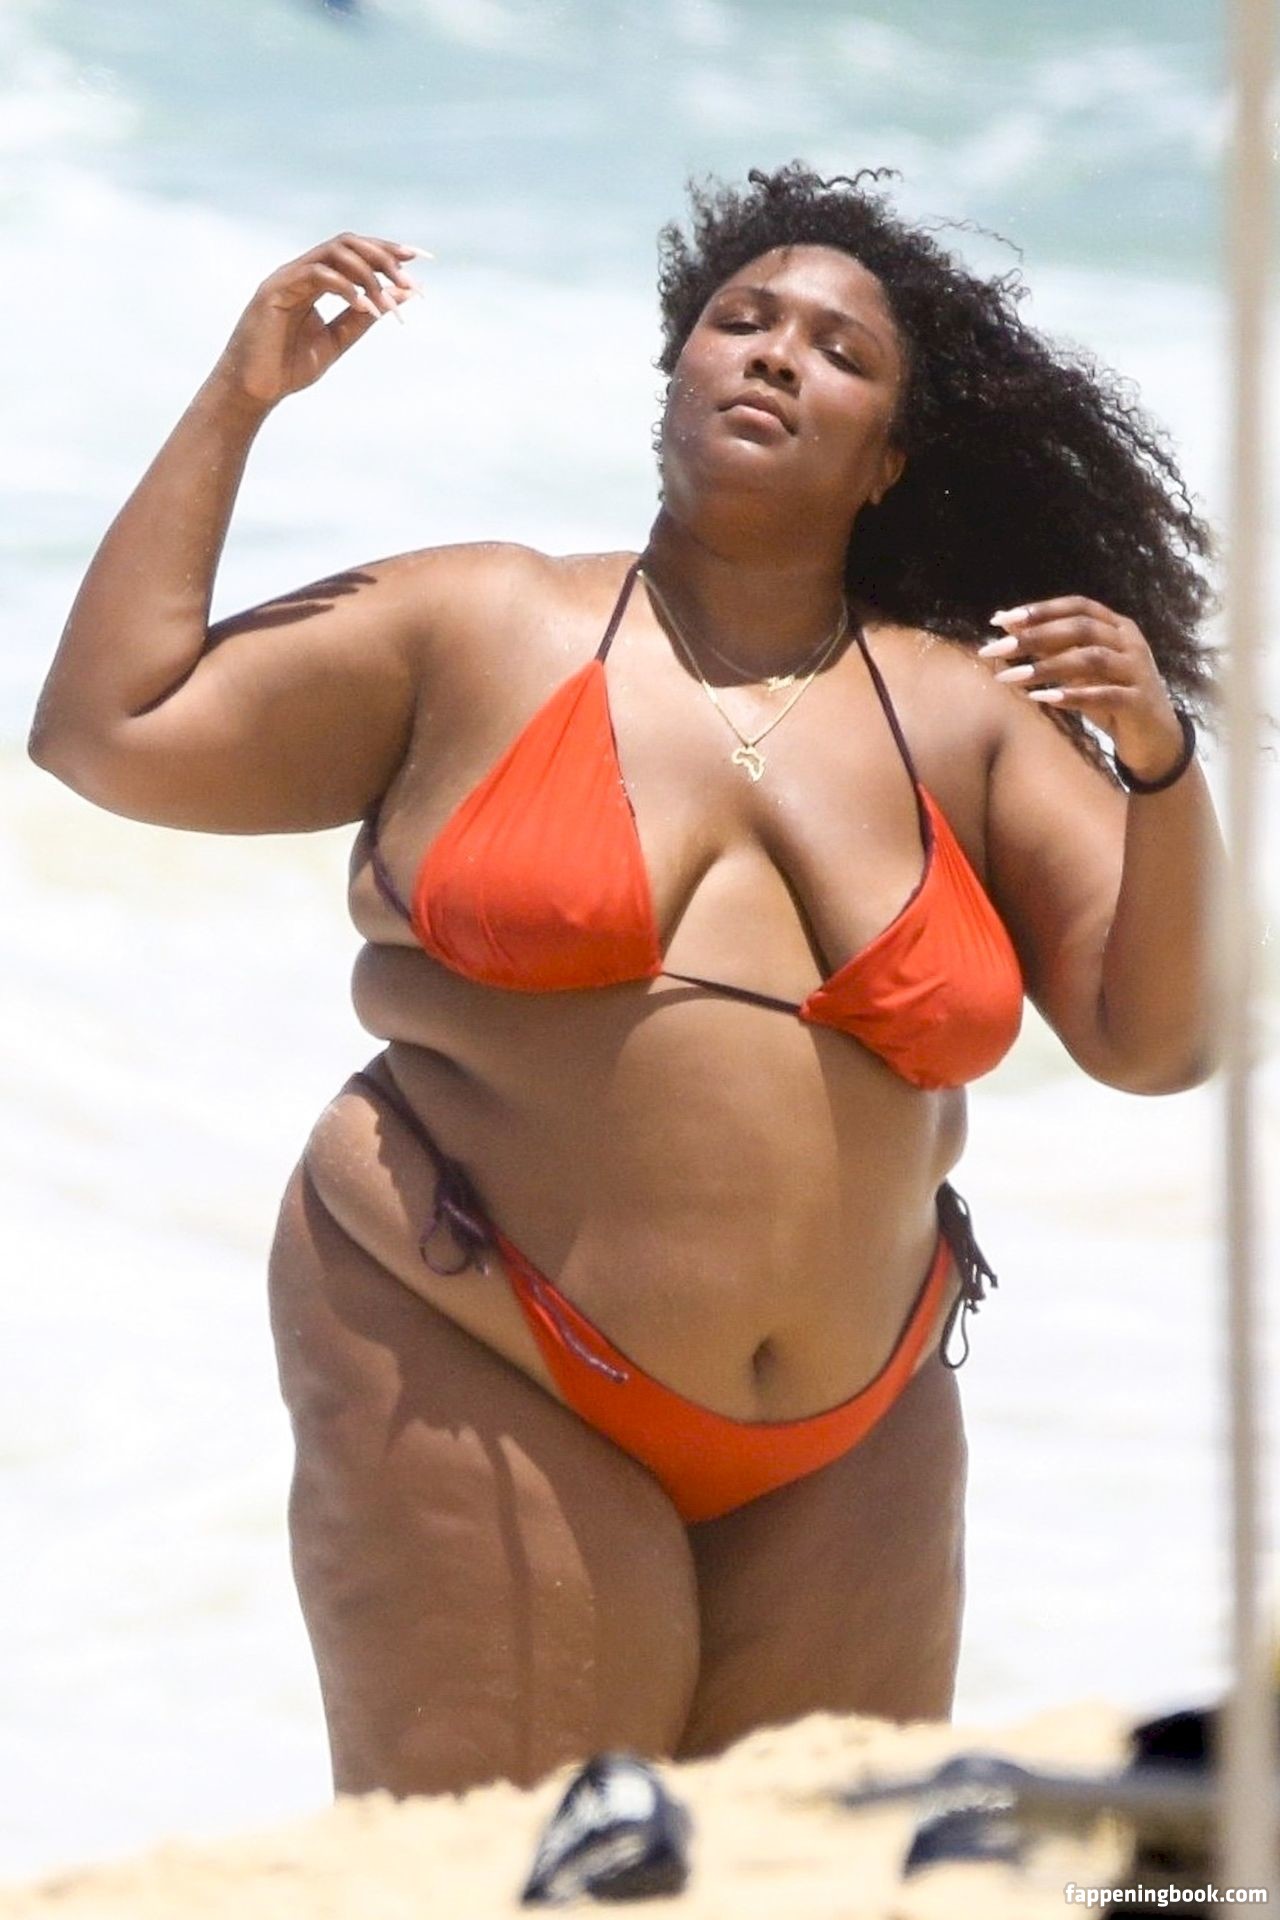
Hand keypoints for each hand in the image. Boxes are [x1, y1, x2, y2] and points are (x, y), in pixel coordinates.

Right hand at [211, 232, 426, 409]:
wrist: (254, 391)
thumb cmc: (288, 367)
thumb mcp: (337, 340)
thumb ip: (365, 316)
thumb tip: (402, 293)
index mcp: (316, 280)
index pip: (357, 252)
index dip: (389, 250)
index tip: (422, 259)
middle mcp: (302, 271)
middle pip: (349, 243)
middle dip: (385, 257)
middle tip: (411, 280)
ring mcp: (287, 277)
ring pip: (335, 253)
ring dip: (369, 273)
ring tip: (390, 302)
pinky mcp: (275, 289)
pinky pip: (316, 275)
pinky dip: (345, 287)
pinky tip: (365, 307)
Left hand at [977, 594, 1185, 781]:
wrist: (1154, 738)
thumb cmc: (1109, 698)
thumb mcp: (1077, 669)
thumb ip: (1048, 646)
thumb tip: (1006, 623)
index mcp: (1117, 626)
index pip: (1078, 606)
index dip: (1041, 610)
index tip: (1002, 620)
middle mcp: (1130, 642)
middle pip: (1081, 628)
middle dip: (1036, 636)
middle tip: (997, 648)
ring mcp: (1137, 671)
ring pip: (1092, 659)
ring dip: (1048, 666)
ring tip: (1012, 677)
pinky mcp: (1139, 702)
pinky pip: (1105, 695)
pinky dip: (1072, 695)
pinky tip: (1043, 698)